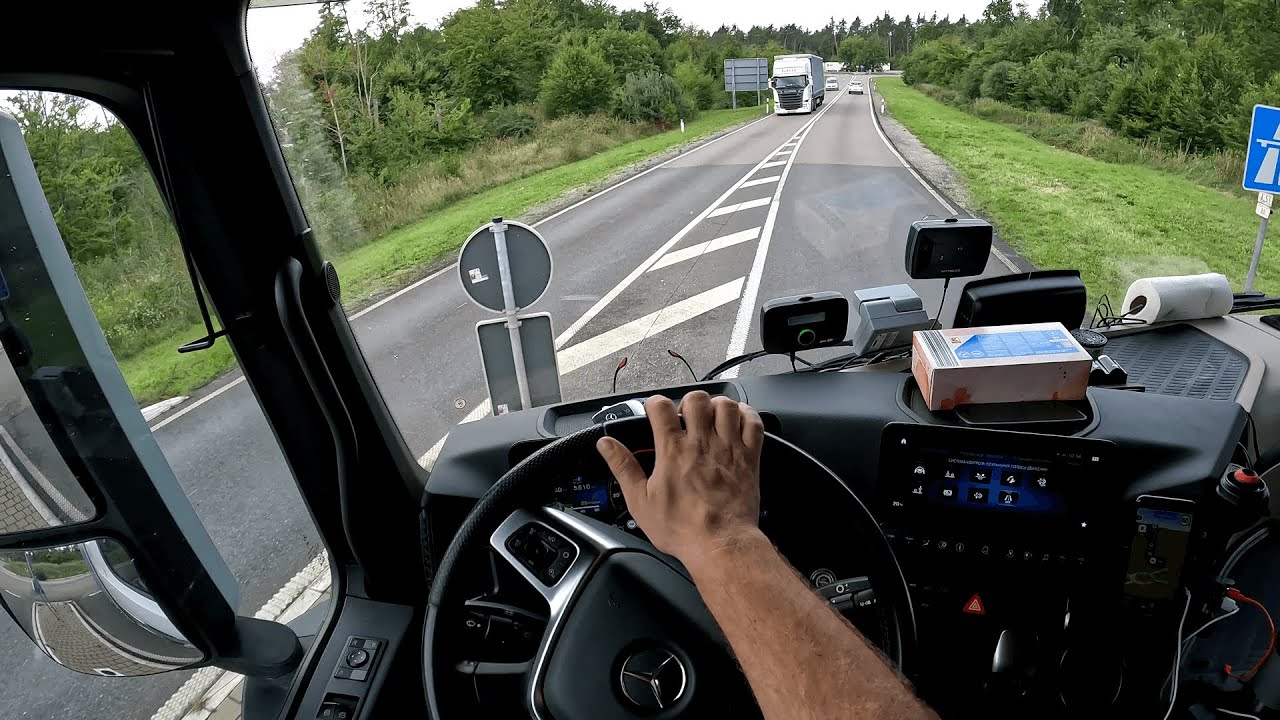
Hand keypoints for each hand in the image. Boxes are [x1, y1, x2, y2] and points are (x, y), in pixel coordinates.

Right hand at [595, 391, 765, 568]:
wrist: (720, 544)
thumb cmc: (683, 528)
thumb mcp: (640, 501)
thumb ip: (623, 467)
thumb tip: (606, 446)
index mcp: (673, 451)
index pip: (661, 407)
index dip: (655, 404)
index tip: (654, 411)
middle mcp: (701, 444)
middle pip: (696, 399)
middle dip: (688, 402)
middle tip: (685, 416)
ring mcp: (728, 448)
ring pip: (725, 406)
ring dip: (716, 406)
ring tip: (710, 417)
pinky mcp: (749, 458)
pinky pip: (753, 423)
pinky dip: (746, 415)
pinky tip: (737, 420)